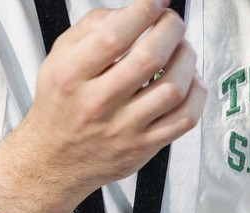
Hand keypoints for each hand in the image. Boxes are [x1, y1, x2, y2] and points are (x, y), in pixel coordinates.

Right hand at [0, 0, 206, 212]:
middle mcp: (97, 103)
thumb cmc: (60, 105)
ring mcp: (123, 129)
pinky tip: (189, 81)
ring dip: (186, 59)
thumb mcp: (59, 58)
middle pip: (150, 58)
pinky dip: (195, 93)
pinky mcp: (143, 148)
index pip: (114, 36)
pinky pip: (184, 119)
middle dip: (171, 29)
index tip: (156, 3)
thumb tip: (132, 11)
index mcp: (72, 75)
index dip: (144, 11)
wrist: (54, 161)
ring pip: (173, 88)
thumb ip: (92, 28)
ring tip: (181, 49)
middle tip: (171, 22)